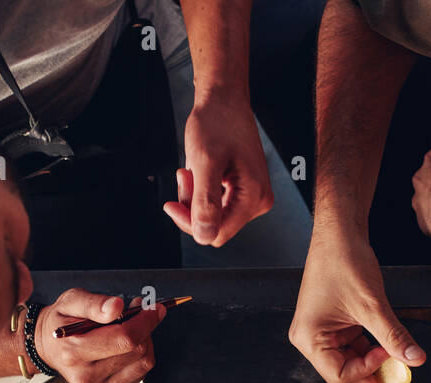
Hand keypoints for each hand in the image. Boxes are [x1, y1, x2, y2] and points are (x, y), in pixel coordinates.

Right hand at [34, 290, 165, 382]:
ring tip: (130, 328)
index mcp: (73, 351)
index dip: (145, 321)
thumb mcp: (71, 301)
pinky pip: (140, 375)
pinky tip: (125, 347)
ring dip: (145, 342)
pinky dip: (139, 357)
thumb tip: (116, 306)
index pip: (124, 339)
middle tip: (138, 312)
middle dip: (145, 327)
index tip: (154, 307)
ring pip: (143, 364)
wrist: (49, 347)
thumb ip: (94, 303)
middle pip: (137, 351)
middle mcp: (85, 376)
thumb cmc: (61, 322)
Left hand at [164, 95, 273, 246]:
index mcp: (254, 197)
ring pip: (211, 216)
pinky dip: (199, 191)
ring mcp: (251, 197)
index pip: (217, 234)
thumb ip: (205, 201)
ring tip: (190, 169)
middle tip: (184, 175)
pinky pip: (214, 205)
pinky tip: (196, 171)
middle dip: (192, 206)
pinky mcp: (242, 191)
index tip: (172, 202)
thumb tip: (205, 235)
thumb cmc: (217, 122)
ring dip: (193, 197)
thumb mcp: (205, 161)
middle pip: (214, 226)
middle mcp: (258, 201)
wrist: (224, 100)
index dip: (190, 222)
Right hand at [289, 230, 424, 382]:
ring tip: (400, 372)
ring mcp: (324, 333)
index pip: (339, 375)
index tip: (391, 360)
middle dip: (375, 381)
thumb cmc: (342, 260)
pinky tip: (391, 352)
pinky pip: (355, 348)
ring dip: (376, 367)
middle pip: (345, 374)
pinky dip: (374, 352)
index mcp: (309, 338)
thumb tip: (413, 359)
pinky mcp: (336, 326)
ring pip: (353, 363)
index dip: (368, 371)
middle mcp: (312, 339)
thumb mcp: (371, 305)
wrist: (340, 233)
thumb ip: (393, 336)